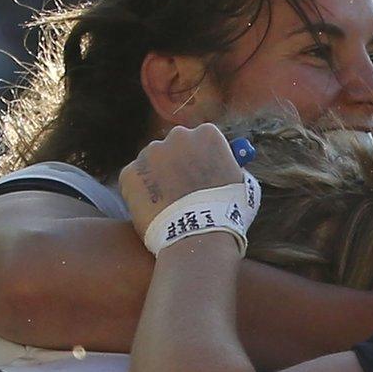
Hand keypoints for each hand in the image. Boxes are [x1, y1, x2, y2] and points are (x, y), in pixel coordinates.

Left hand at [120, 123, 242, 237]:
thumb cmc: (228, 214)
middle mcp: (177, 136)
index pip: (202, 138)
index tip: (202, 172)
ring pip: (152, 162)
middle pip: (175, 145)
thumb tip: (223, 166)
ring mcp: (150, 153)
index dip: (202, 156)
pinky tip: (154, 211)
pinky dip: (141, 193)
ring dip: (158, 177)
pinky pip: (135, 180)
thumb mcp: (243, 183)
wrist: (199, 237)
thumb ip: (230, 167)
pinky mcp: (129, 173)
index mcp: (207, 134)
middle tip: (182, 188)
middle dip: (177, 162)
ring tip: (169, 205)